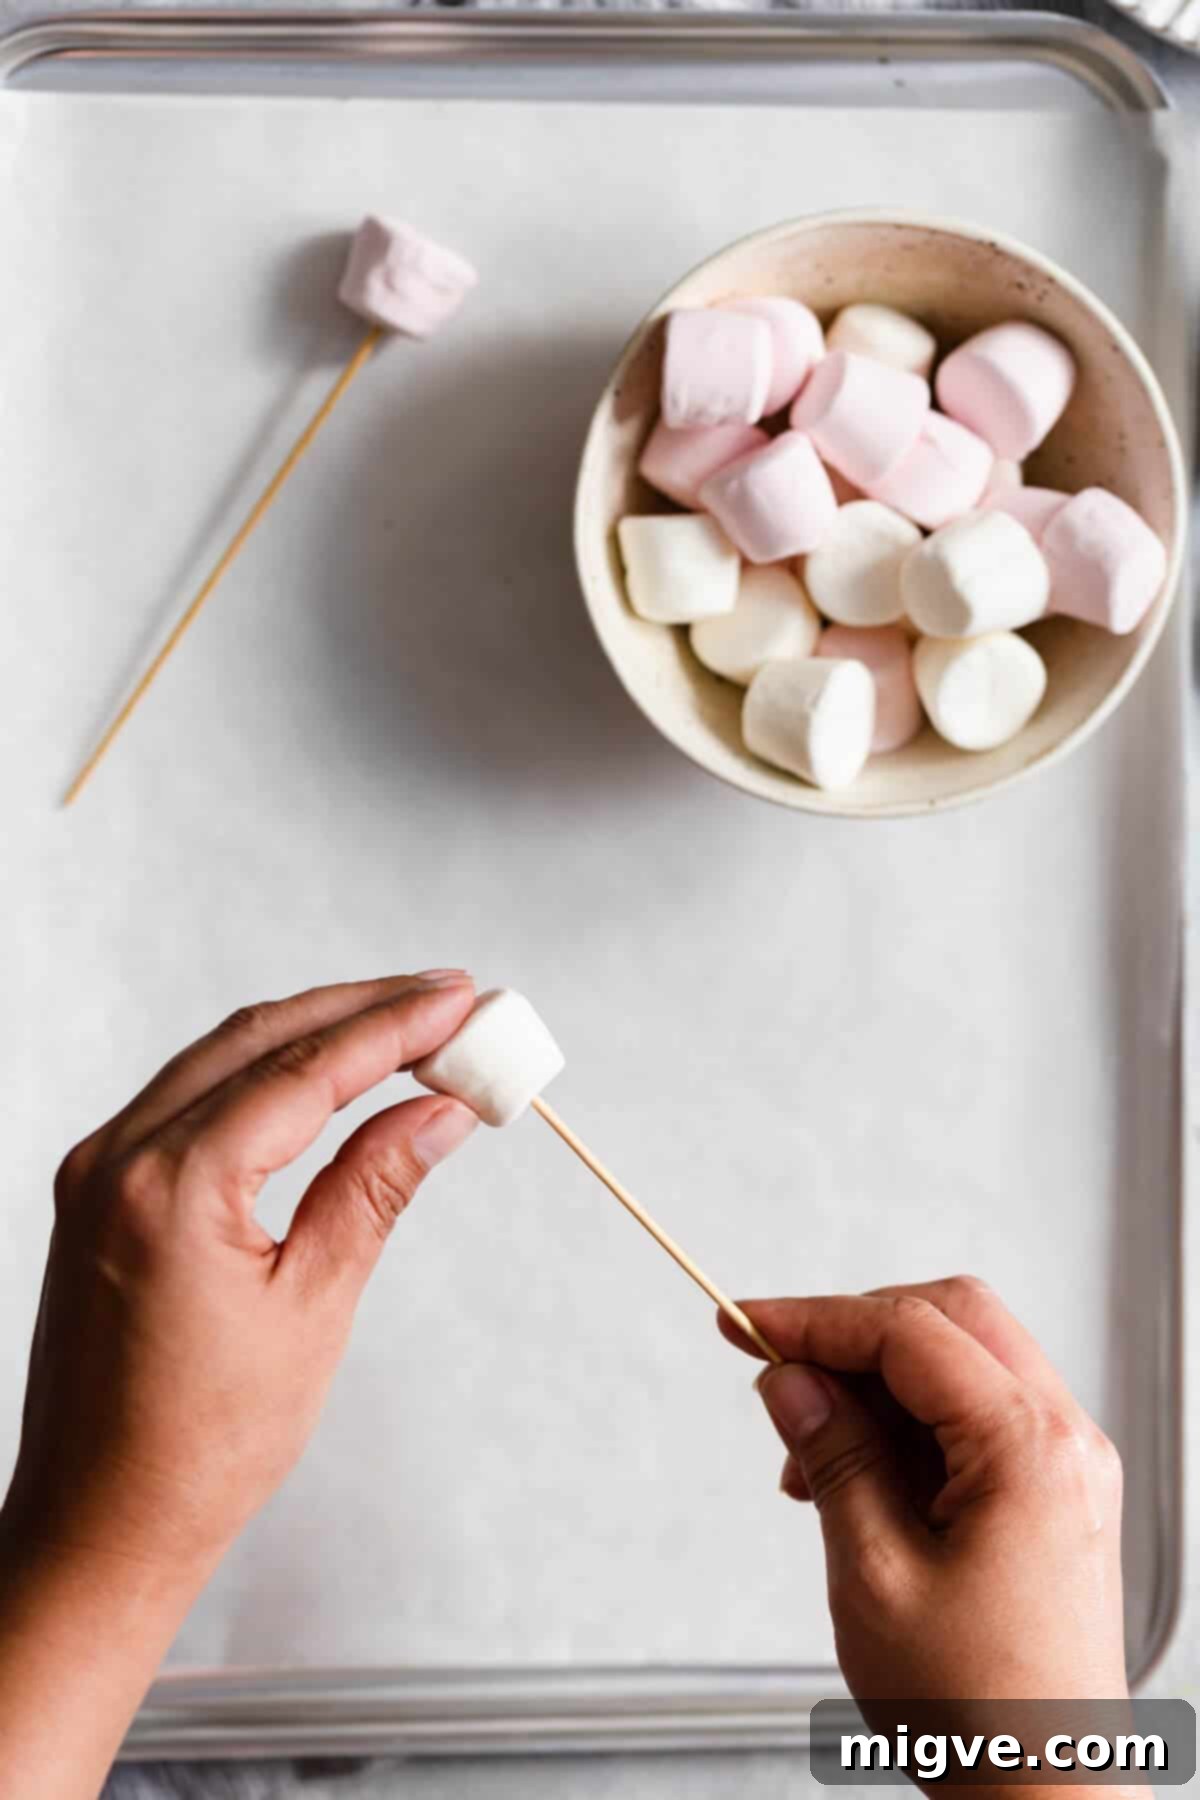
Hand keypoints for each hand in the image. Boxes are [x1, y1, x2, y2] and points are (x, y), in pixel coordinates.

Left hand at [0, 970, 477, 1798]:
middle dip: (363, 1010)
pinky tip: (326, 1075)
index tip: (461, 1000)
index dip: (396, 1027)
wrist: (98, 1525)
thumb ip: (374, 1188)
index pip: (306, 1070)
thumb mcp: (311, 1308)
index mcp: (171, 1187)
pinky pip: (193, 1094)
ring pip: (224, 1055)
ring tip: (408, 1028)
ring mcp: (99, 1169)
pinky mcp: (99, 1189)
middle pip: (262, 1037)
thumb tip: (439, 1113)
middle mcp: (119, 1158)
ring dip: (318, 1032)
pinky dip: (268, 1073)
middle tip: (450, 1001)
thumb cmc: (196, 1448)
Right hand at [722, 1279, 1127, 1703]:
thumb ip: (833, 1456)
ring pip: (962, 1361)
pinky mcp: (1053, 1493)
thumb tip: (790, 1381)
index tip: (745, 1325)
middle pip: (951, 1319)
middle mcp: (1065, 1441)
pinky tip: (853, 1474)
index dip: (816, 1319)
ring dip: (876, 1384)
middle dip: (854, 1334)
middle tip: (776, 1370)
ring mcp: (1066, 1465)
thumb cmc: (978, 1711)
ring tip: (809, 1457)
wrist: (1044, 1796)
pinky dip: (908, 1423)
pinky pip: (975, 1415)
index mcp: (1030, 1449)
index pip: (911, 1331)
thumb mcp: (876, 1574)